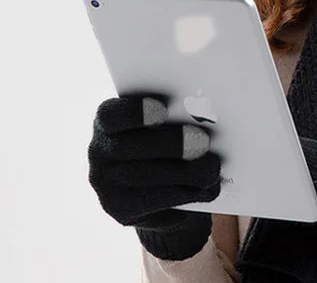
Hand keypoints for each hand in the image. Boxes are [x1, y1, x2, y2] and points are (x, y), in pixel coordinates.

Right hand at [87, 94, 220, 260]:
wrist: (158, 182)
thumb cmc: (166, 137)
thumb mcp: (167, 122)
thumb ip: (177, 116)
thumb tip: (204, 115)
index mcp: (108, 121)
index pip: (110, 115)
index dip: (135, 112)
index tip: (164, 108)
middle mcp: (99, 152)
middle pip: (130, 147)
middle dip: (171, 144)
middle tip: (203, 142)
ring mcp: (106, 185)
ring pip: (144, 178)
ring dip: (184, 173)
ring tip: (213, 168)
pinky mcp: (122, 212)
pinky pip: (154, 203)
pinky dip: (185, 195)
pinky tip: (208, 189)